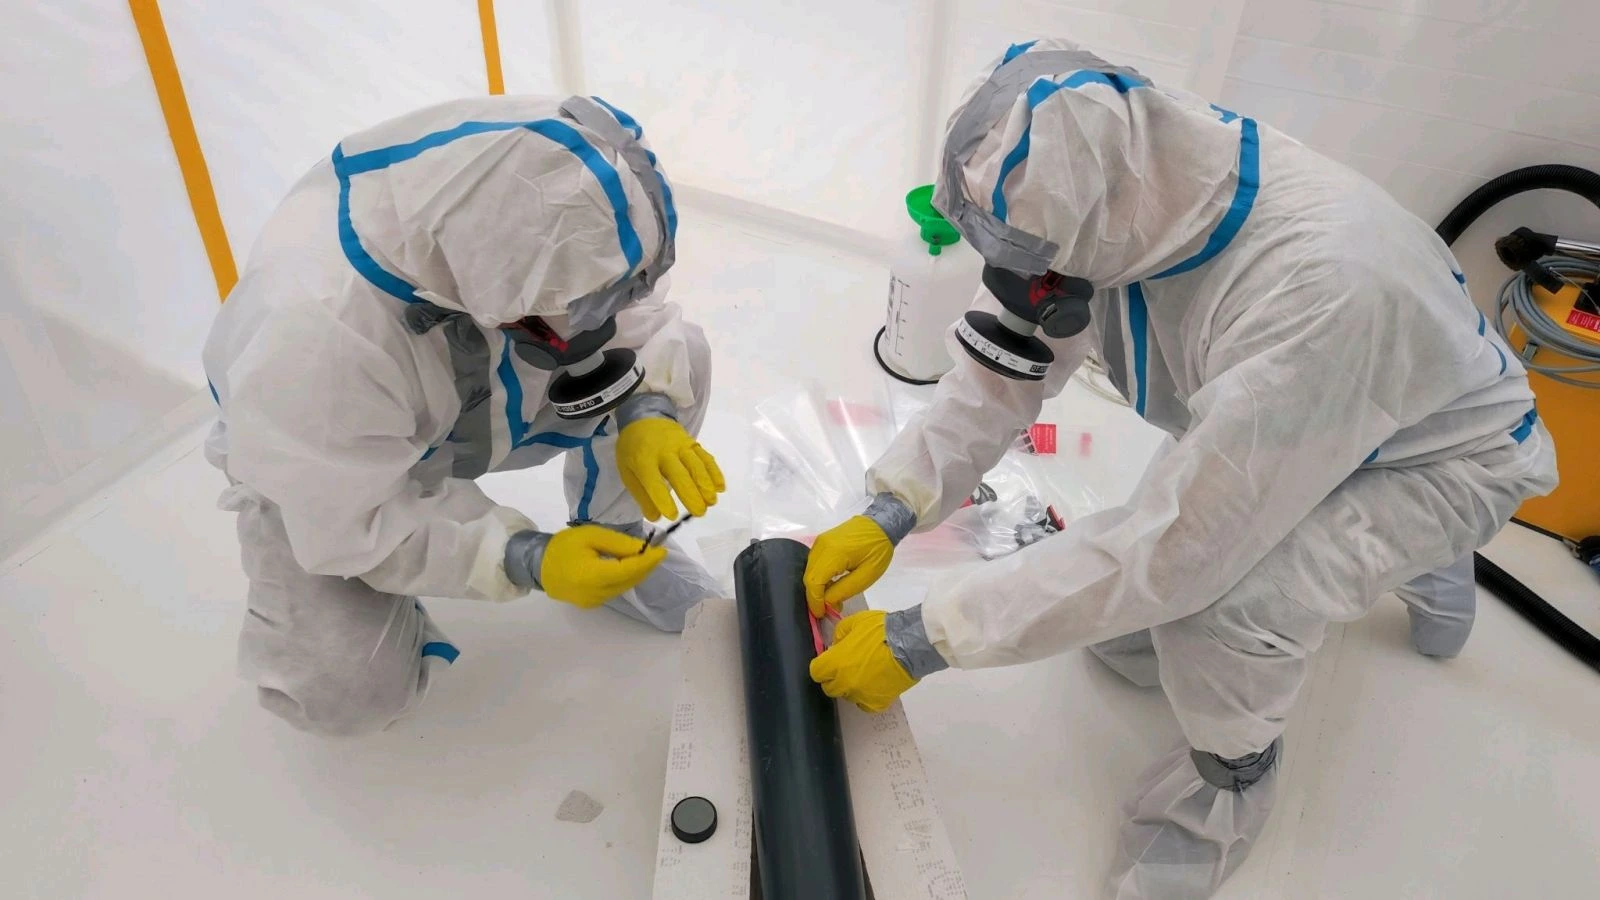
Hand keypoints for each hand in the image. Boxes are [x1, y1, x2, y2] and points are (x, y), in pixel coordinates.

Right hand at [540, 525, 665, 607]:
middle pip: (629, 580)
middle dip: (645, 566)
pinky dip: (625, 579)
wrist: (537, 564)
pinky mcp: (591, 603)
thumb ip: (617, 543)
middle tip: (657, 551)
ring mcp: (593, 601)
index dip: (647, 562)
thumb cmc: (562, 546)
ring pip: (624, 587)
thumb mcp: (590, 536)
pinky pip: (615, 590)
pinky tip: (627, 567)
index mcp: (592, 576)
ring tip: (644, 557)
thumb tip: (642, 548)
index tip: (662, 551)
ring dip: (636, 573)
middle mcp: (595, 593)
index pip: (628, 570)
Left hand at [616, 418, 724, 519]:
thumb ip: (641, 495)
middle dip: (691, 494)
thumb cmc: (633, 450)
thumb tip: (655, 517)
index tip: (672, 515)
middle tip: (699, 513)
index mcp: (643, 459)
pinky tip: (720, 487)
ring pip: (696, 465)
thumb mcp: (628, 471)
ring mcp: (681, 445)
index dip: (663, 499)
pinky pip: (706, 457)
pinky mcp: (693, 442)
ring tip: (711, 502)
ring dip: (706, 484)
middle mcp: (664, 451)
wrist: (644, 418)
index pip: (654, 481)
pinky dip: (714, 472)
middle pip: (680, 474)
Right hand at [802, 516, 894, 617]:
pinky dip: (818, 576)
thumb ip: (843, 590)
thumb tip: (827, 603)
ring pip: (809, 570)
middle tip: (828, 609)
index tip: (821, 614)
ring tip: (831, 598)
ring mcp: (819, 542)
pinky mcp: (821, 541)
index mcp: (833, 553)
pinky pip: (813, 563)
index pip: (814, 582)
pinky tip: (830, 584)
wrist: (881, 523)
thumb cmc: (878, 550)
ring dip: (816, 587)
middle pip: (808, 577)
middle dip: (815, 596)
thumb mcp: (866, 575)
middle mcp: (821, 546)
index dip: (815, 601)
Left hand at [809, 610, 916, 712]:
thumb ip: (839, 635)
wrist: (909, 645)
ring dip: (850, 686)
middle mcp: (844, 683)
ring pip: (846, 696)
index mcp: (835, 663)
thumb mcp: (855, 622)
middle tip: (846, 667)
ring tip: (864, 674)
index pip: (816, 672)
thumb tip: (837, 645)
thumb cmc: (880, 631)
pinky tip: (872, 686)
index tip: (830, 660)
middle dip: (833, 678)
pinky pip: (864, 704)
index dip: (821, 665)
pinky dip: (865, 697)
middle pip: (829, 687)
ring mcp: (860, 695)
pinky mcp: (876, 703)